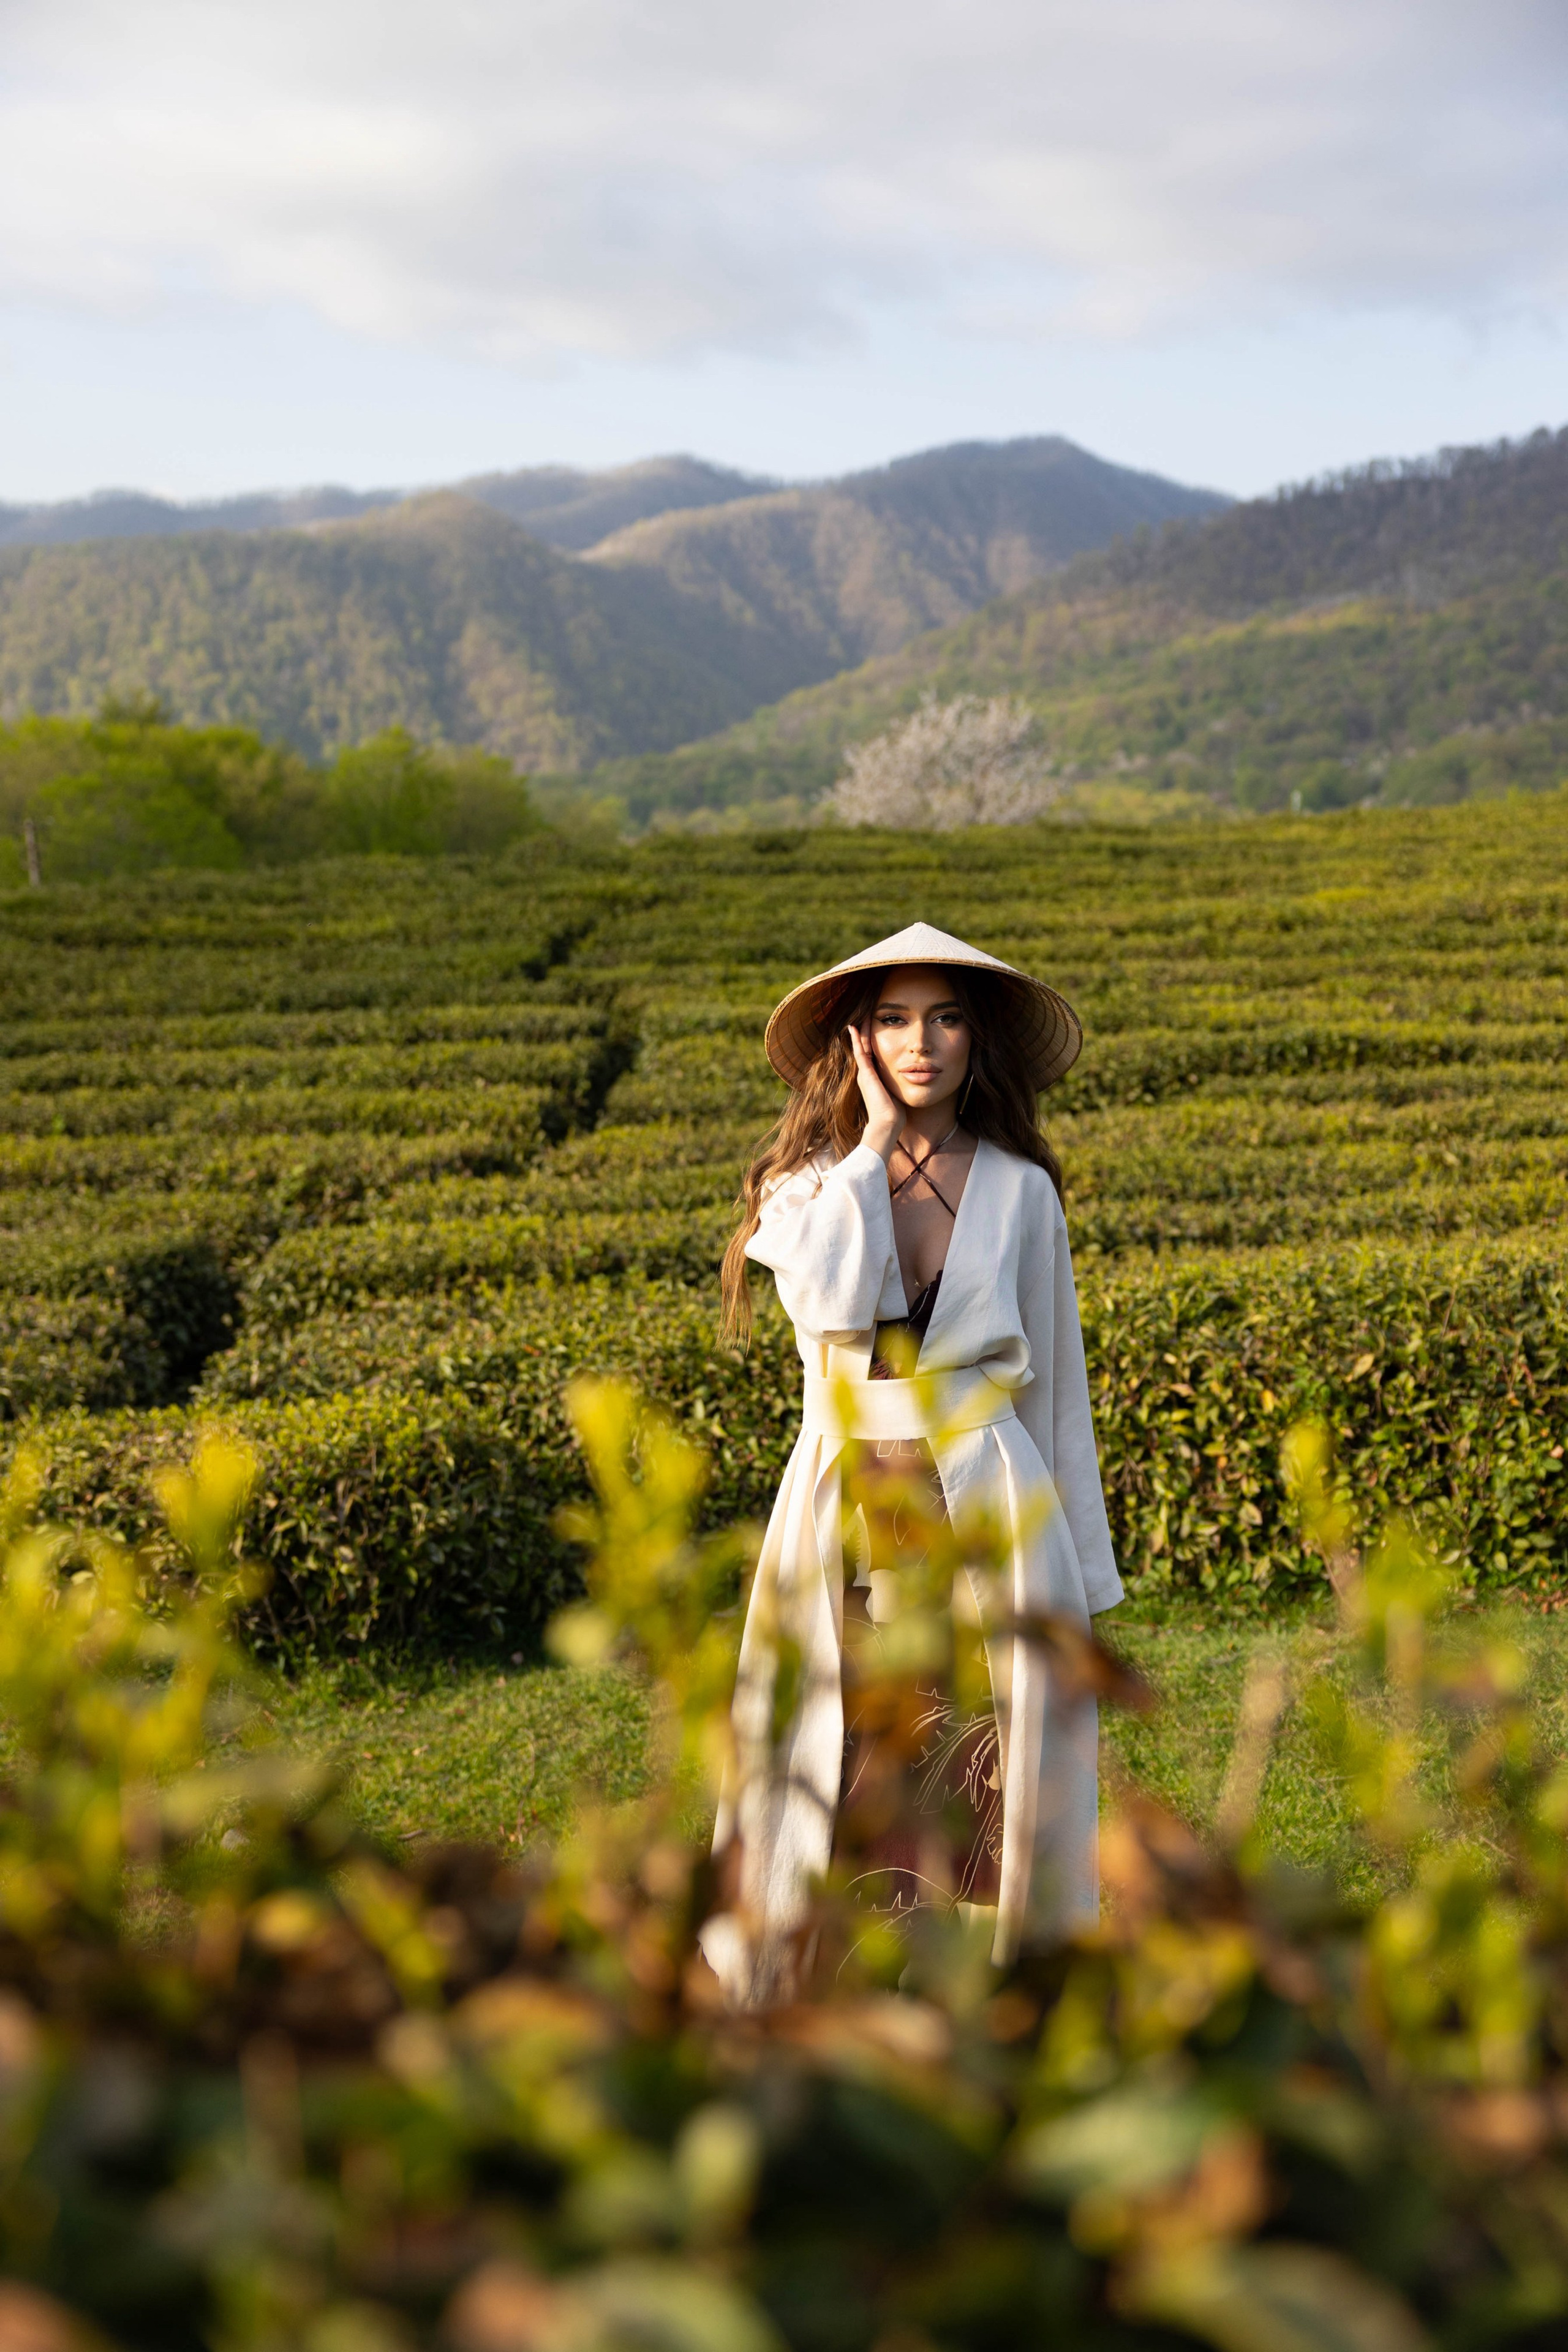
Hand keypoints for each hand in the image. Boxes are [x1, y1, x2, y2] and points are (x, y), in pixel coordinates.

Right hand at [847, 1026, 904, 1160]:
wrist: (887, 1123)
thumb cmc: (894, 1112)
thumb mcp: (896, 1091)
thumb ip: (897, 1081)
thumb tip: (910, 1075)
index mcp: (872, 1077)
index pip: (871, 1053)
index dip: (871, 1039)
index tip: (874, 1026)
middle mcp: (865, 1073)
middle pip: (864, 1047)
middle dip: (865, 1032)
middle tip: (865, 1015)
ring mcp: (863, 1073)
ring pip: (861, 1046)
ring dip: (861, 1031)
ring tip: (860, 1016)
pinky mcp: (865, 1074)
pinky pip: (859, 1052)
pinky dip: (857, 1039)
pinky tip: (854, 1027)